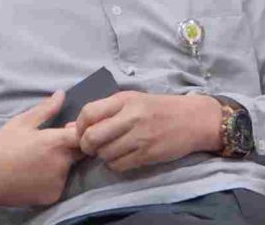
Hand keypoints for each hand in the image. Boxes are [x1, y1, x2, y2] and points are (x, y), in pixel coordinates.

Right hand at [0, 91, 83, 210]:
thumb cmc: (0, 146)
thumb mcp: (21, 122)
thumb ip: (46, 109)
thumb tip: (61, 94)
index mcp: (54, 143)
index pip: (84, 135)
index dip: (80, 131)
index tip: (69, 130)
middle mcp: (60, 164)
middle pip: (80, 152)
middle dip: (72, 146)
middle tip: (50, 144)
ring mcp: (57, 182)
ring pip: (69, 168)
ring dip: (62, 162)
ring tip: (39, 159)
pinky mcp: (53, 196)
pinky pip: (60, 183)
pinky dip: (53, 178)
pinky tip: (36, 174)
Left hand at [75, 92, 221, 172]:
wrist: (193, 119)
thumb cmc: (159, 108)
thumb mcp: (132, 101)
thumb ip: (103, 111)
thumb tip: (70, 127)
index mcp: (125, 99)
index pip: (88, 112)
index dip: (79, 126)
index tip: (81, 132)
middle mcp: (131, 117)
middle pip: (92, 137)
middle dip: (86, 145)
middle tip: (91, 147)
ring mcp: (140, 137)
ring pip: (105, 153)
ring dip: (102, 155)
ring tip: (111, 150)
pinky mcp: (148, 154)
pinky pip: (120, 165)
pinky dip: (115, 164)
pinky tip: (122, 157)